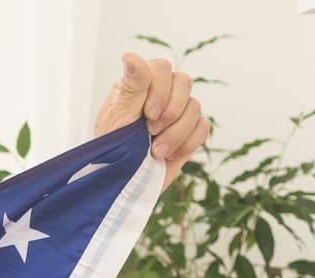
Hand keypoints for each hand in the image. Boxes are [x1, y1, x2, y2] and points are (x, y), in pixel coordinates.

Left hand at [93, 52, 210, 193]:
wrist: (120, 185)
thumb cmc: (111, 151)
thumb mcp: (118, 118)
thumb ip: (131, 88)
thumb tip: (130, 55)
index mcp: (138, 86)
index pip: (162, 68)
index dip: (160, 89)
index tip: (147, 115)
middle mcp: (160, 94)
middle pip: (184, 82)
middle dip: (170, 111)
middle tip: (150, 133)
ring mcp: (177, 113)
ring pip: (195, 106)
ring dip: (176, 132)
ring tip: (155, 151)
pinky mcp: (188, 133)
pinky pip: (203, 127)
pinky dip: (187, 143)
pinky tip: (168, 156)